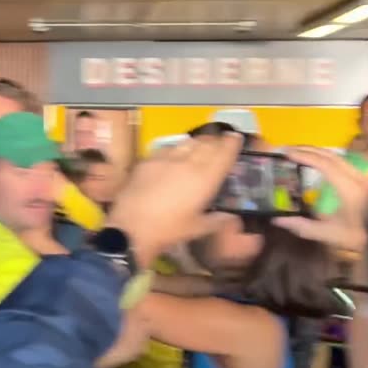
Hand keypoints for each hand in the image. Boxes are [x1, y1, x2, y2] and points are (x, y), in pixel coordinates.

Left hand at [107, 133, 242, 266]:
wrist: (131, 226)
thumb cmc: (169, 230)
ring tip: (200, 145)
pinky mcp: (148, 160)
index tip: (236, 137)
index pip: (223, 154)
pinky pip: (167, 147)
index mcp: (205, 179)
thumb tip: (229, 217)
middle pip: (206, 144)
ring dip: (197, 142)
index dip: (231, 143)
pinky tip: (174, 154)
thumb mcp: (197, 228)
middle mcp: (188, 163)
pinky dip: (176, 148)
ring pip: (187, 142)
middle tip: (219, 141)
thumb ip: (216, 220)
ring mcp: (166, 159)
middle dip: (215, 140)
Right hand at [273, 147, 367, 252]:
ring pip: (340, 158)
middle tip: (290, 150)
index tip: (287, 152)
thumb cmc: (364, 235)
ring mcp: (365, 178)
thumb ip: (304, 227)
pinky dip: (330, 160)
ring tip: (304, 155)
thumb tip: (279, 221)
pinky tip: (324, 167)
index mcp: (348, 187)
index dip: (304, 156)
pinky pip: (346, 165)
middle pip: (332, 156)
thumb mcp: (332, 234)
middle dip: (309, 150)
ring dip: (320, 154)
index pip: (324, 164)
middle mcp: (357, 177)